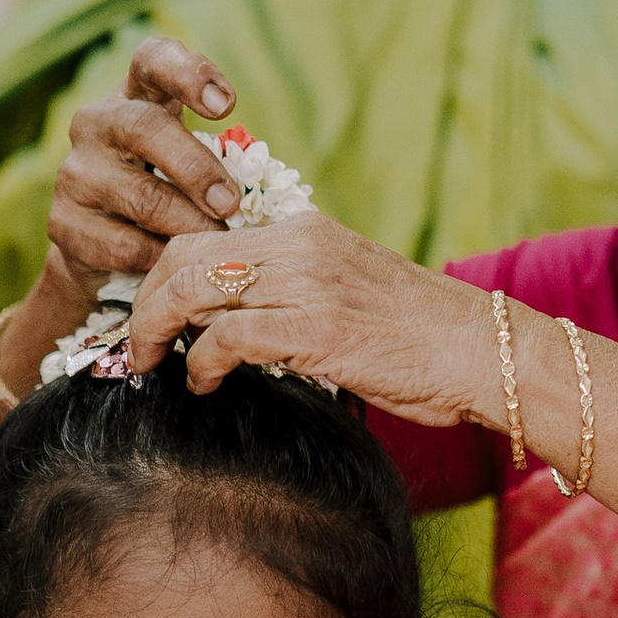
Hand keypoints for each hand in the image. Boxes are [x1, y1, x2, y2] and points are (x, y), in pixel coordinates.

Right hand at [41, 34, 248, 308]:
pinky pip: (123, 245)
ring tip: (219, 243)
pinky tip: (178, 265)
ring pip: (141, 196)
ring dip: (189, 224)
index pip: (154, 60)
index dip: (189, 73)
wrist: (102, 251)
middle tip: (231, 204)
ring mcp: (74, 172)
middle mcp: (97, 123)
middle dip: (197, 168)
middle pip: (146, 128)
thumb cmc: (170, 193)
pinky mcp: (63, 223)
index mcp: (136, 95)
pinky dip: (160, 259)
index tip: (226, 105)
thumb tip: (263, 194)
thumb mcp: (194, 163)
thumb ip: (222, 160)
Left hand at [122, 199, 495, 427]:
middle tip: (135, 346)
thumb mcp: (350, 297)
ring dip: (156, 331)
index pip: (204, 237)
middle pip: (183, 254)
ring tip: (150, 365)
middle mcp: (300, 246)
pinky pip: (227, 335)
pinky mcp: (315, 326)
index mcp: (305, 234)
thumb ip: (296, 298)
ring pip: (193, 287)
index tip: (148, 316)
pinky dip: (199, 362)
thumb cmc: (422, 341)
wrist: (482, 352)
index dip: (161, 276)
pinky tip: (201, 384)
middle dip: (145, 301)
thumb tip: (237, 332)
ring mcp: (307, 282)